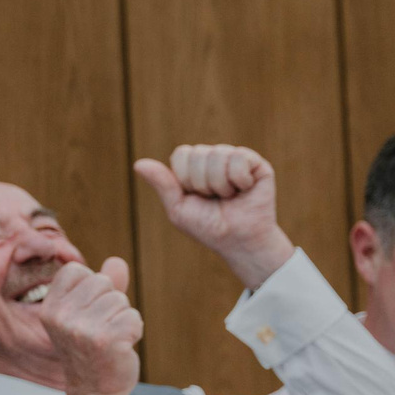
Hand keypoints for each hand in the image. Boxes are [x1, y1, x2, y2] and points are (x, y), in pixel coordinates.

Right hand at [40, 258, 141, 394]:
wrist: (95, 391)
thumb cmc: (91, 350)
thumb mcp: (87, 314)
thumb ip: (103, 286)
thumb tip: (117, 261)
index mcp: (50, 309)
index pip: (76, 270)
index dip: (91, 286)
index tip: (88, 310)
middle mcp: (62, 317)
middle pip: (102, 282)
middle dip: (110, 301)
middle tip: (101, 328)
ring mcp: (82, 330)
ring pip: (120, 300)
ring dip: (123, 318)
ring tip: (111, 338)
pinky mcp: (107, 341)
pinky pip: (134, 317)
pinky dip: (134, 331)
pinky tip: (121, 347)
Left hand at [133, 144, 294, 289]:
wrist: (238, 241)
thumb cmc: (208, 226)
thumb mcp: (178, 209)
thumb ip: (163, 184)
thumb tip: (138, 163)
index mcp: (193, 166)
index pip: (181, 153)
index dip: (185, 178)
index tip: (194, 195)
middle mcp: (214, 158)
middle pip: (198, 153)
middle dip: (202, 183)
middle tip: (214, 198)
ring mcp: (235, 159)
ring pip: (218, 154)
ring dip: (220, 184)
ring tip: (229, 196)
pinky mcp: (256, 164)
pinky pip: (239, 157)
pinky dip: (239, 180)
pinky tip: (244, 189)